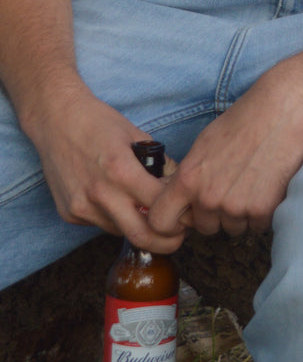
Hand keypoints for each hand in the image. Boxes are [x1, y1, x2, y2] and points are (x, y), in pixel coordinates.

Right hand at [31, 90, 181, 251]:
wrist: (55, 120)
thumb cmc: (98, 122)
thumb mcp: (137, 135)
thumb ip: (159, 163)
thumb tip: (178, 187)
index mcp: (121, 170)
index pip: (159, 206)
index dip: (179, 213)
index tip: (188, 214)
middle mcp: (100, 194)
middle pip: (140, 235)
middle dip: (166, 241)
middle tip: (178, 236)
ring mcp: (82, 207)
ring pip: (120, 231)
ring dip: (138, 227)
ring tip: (149, 214)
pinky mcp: (69, 214)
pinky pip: (100, 224)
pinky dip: (115, 218)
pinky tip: (117, 200)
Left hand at [148, 66, 302, 239]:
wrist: (283, 110)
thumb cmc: (245, 119)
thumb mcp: (204, 144)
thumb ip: (191, 176)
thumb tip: (183, 200)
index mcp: (188, 179)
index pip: (160, 221)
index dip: (172, 223)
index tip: (184, 218)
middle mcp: (207, 197)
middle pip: (204, 227)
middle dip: (216, 214)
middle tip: (233, 187)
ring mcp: (234, 206)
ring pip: (233, 228)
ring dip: (241, 213)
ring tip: (253, 181)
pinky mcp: (261, 210)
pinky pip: (256, 225)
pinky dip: (263, 211)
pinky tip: (268, 184)